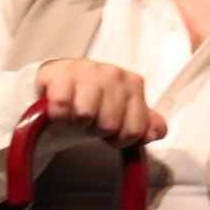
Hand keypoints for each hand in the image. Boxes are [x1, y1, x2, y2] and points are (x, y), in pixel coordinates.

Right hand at [36, 60, 167, 146]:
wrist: (61, 84)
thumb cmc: (96, 104)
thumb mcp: (125, 116)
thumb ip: (146, 127)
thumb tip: (152, 135)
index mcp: (135, 84)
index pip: (134, 131)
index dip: (119, 140)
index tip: (110, 131)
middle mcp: (114, 73)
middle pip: (108, 126)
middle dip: (95, 130)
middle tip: (89, 120)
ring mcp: (87, 70)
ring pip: (84, 116)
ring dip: (75, 123)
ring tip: (74, 114)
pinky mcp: (60, 73)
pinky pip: (61, 107)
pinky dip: (57, 115)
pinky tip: (59, 109)